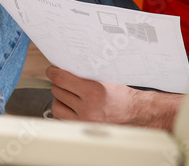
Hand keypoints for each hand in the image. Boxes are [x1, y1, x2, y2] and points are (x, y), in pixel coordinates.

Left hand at [47, 66, 179, 128]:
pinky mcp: (82, 129)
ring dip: (60, 99)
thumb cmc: (122, 95)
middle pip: (57, 91)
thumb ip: (87, 70)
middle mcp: (88, 108)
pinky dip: (63, 112)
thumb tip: (66, 60)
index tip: (52, 70)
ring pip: (56, 106)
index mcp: (93, 92)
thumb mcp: (106, 77)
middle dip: (60, 85)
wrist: (135, 114)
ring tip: (70, 96)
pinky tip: (72, 107)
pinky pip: (60, 119)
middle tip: (68, 83)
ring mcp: (84, 121)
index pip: (60, 79)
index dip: (53, 72)